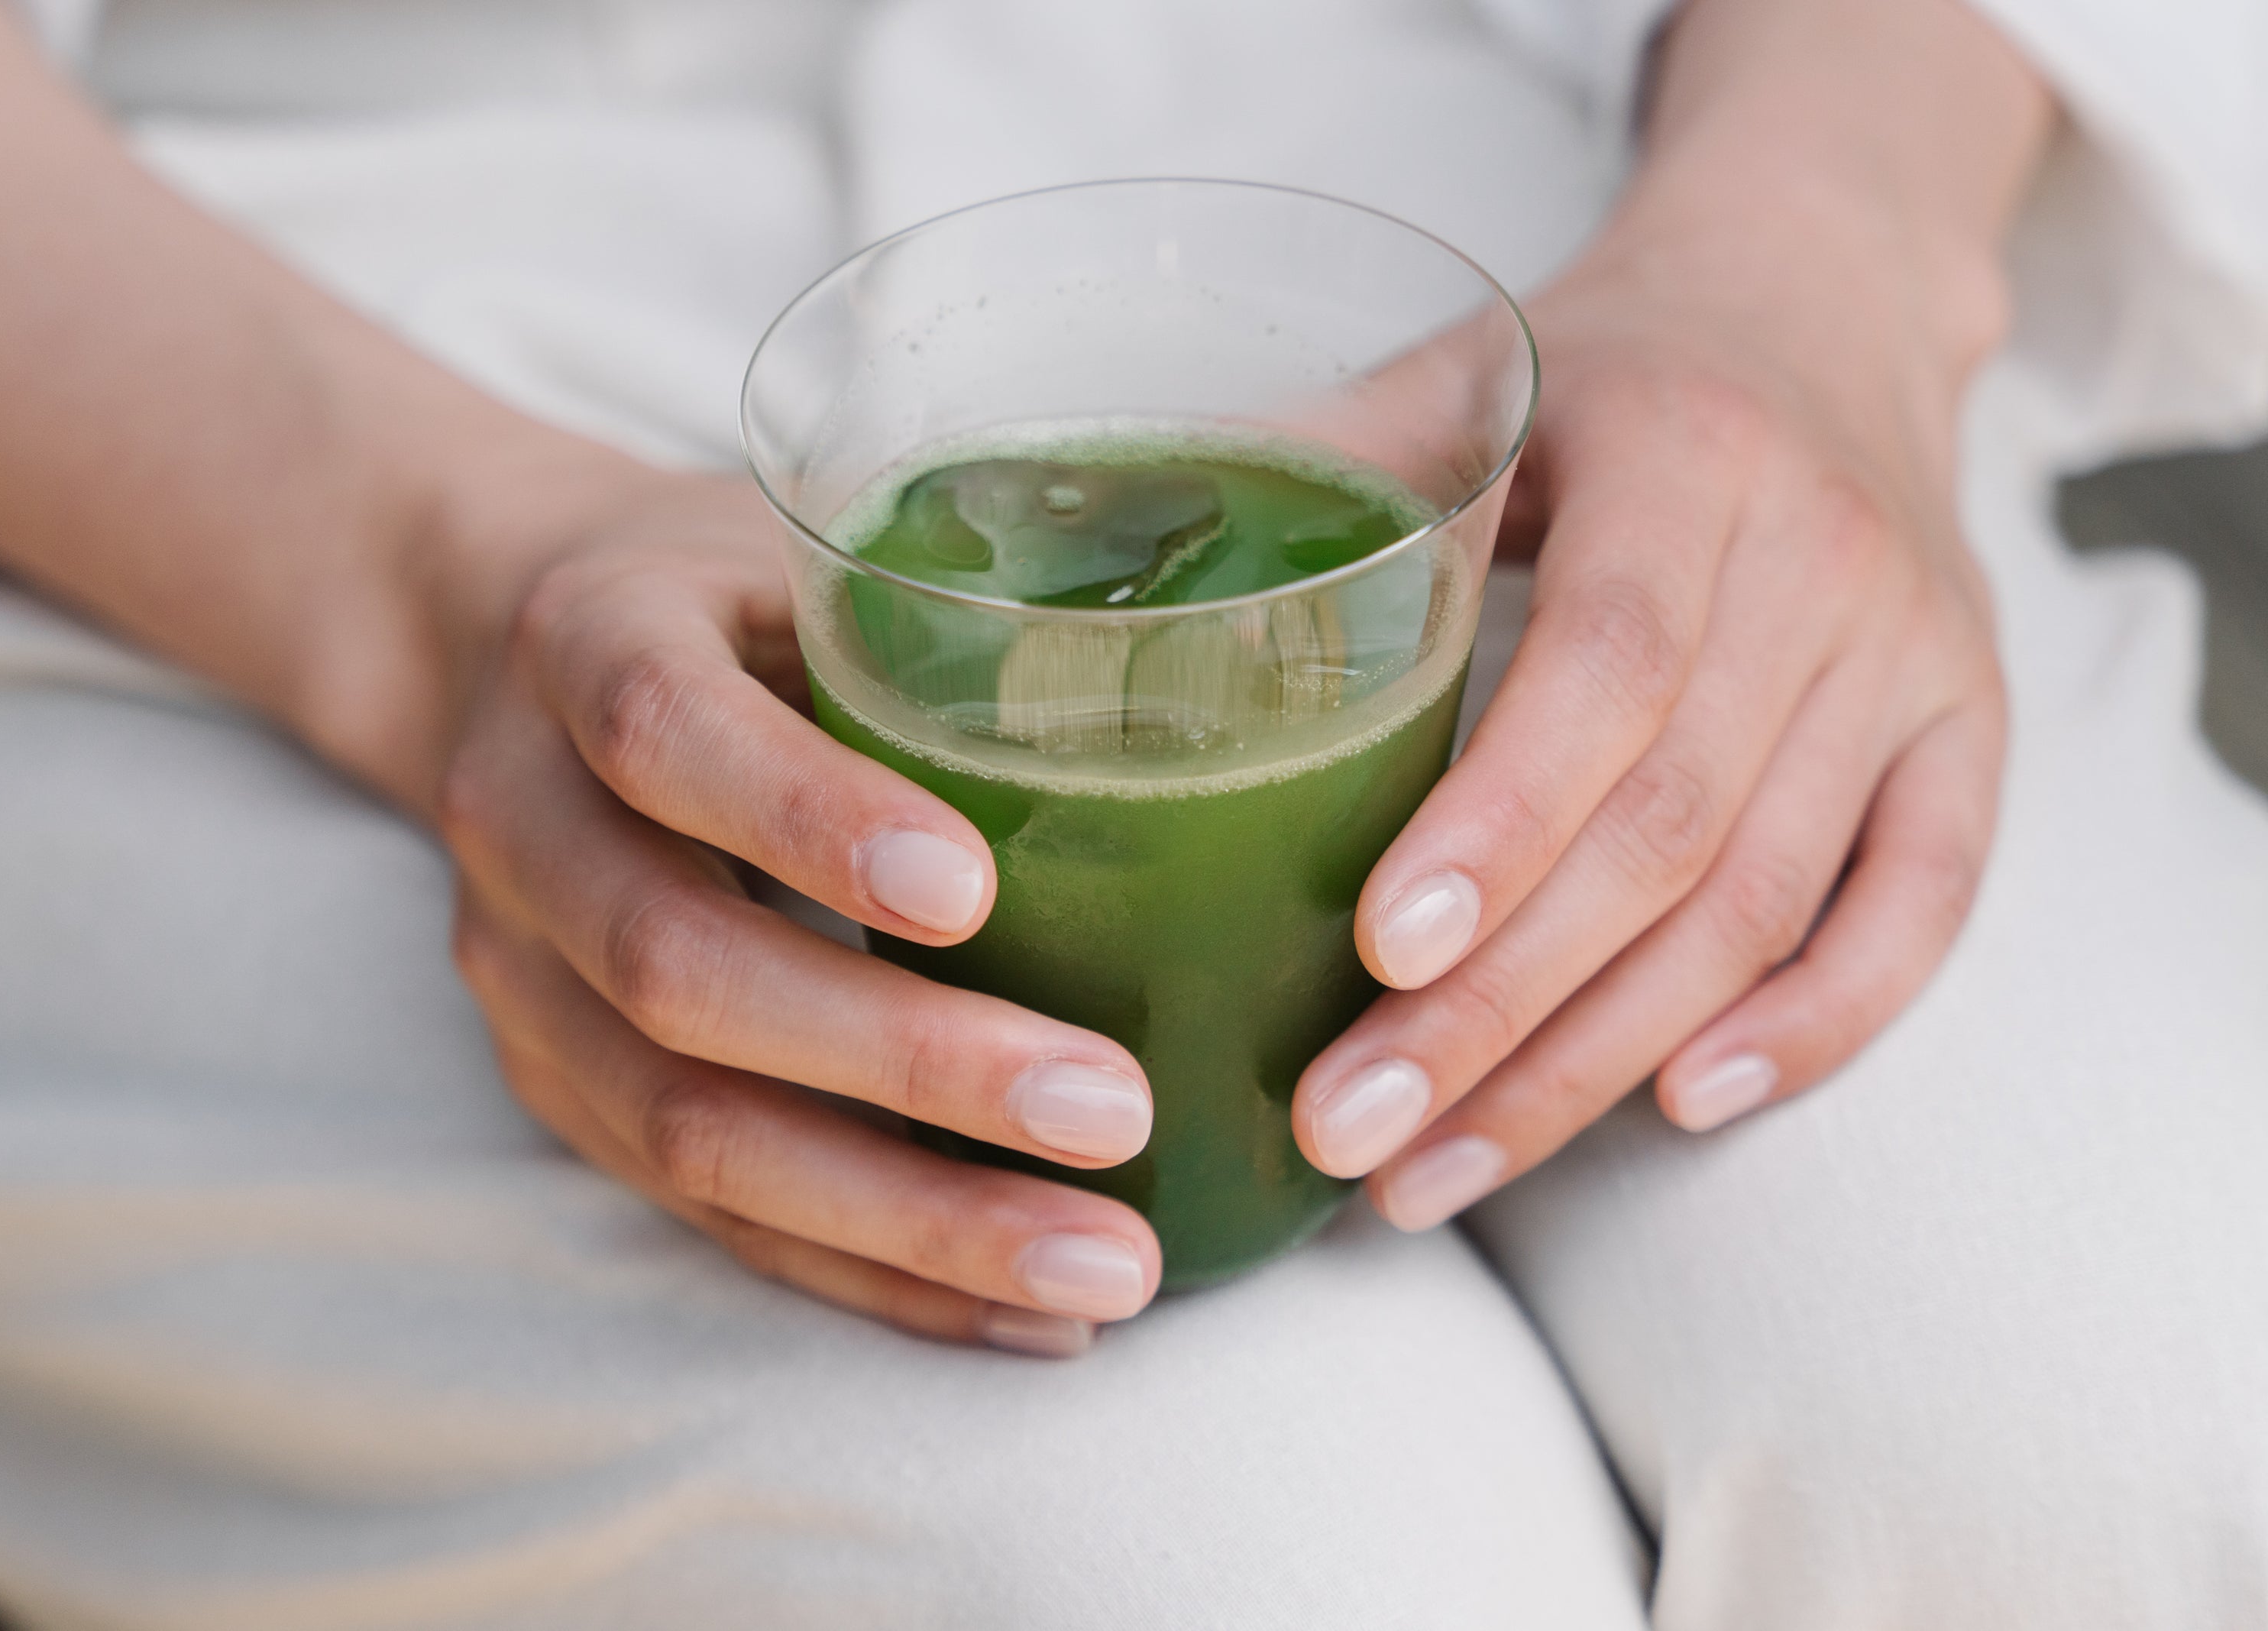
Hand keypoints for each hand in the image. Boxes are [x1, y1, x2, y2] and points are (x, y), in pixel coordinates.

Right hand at [432, 470, 1162, 1355]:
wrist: (500, 656)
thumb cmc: (723, 595)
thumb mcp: (805, 549)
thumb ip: (939, 619)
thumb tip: (1219, 692)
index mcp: (584, 643)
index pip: (665, 732)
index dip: (806, 818)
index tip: (976, 894)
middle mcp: (523, 821)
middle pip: (678, 972)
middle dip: (904, 1064)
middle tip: (1110, 1112)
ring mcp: (523, 979)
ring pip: (688, 1134)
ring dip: (908, 1218)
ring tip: (1105, 1266)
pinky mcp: (559, 1093)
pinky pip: (710, 1217)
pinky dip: (877, 1275)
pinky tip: (1027, 1312)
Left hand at [1289, 169, 2014, 1228]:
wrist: (1831, 301)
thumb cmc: (1618, 365)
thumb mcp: (1474, 377)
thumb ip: (1316, 470)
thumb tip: (1089, 577)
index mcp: (1689, 457)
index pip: (1608, 665)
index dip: (1500, 821)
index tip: (1381, 955)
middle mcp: (1826, 562)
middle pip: (1673, 828)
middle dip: (1505, 1008)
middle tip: (1351, 1130)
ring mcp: (1915, 658)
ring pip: (1769, 901)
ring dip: (1601, 1060)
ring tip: (1439, 1167)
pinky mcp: (1971, 730)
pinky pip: (1920, 907)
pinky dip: (1809, 1024)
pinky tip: (1678, 1108)